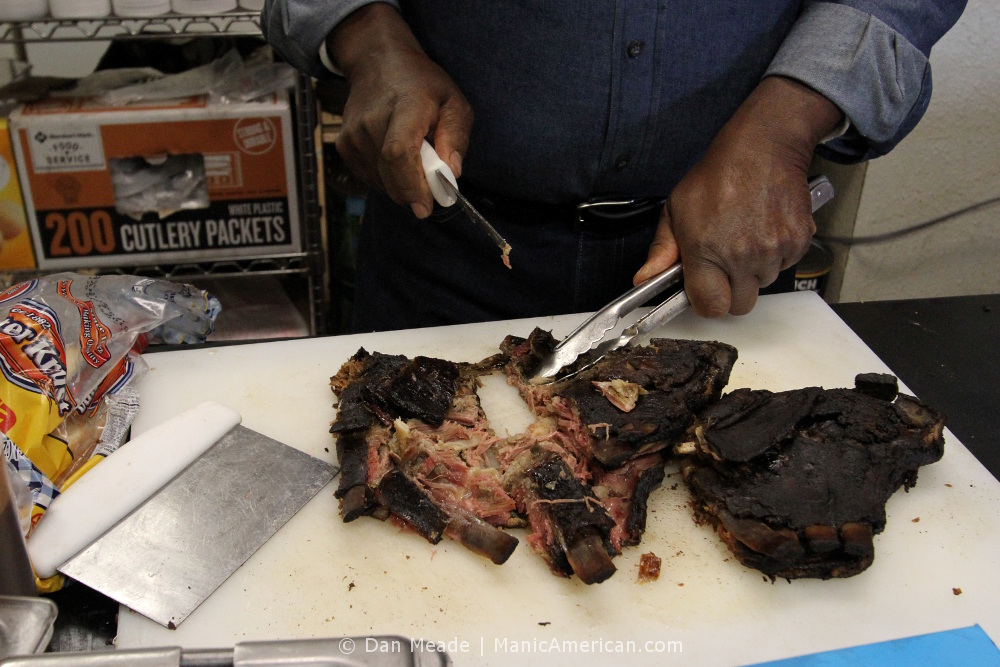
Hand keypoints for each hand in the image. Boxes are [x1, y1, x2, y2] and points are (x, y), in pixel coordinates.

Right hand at [328, 4, 472, 217]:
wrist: (377, 63)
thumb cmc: (423, 85)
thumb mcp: (453, 101)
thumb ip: (456, 136)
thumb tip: (452, 172)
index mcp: (405, 107)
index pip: (398, 153)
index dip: (412, 185)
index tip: (426, 207)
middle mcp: (372, 121)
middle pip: (389, 173)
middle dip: (412, 193)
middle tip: (430, 190)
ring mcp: (353, 134)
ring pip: (380, 182)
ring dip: (401, 185)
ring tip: (413, 161)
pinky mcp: (344, 145)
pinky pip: (369, 177)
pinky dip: (386, 180)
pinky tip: (395, 161)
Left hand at [634, 76, 843, 316]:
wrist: (763, 148)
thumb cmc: (717, 175)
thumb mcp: (676, 209)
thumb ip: (662, 250)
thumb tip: (644, 279)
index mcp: (706, 250)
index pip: (710, 306)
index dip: (706, 302)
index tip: (704, 290)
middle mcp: (742, 255)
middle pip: (739, 304)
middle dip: (730, 291)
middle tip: (724, 264)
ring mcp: (773, 251)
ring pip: (763, 283)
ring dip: (753, 271)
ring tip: (744, 238)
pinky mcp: (798, 242)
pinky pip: (785, 265)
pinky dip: (775, 255)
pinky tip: (763, 230)